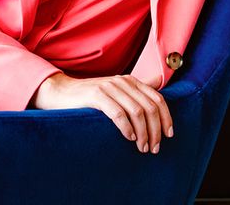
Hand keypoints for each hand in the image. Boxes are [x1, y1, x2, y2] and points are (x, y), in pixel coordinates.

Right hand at [30, 72, 173, 153]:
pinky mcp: (96, 96)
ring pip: (137, 112)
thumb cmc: (91, 97)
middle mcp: (122, 82)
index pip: (158, 98)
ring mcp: (109, 88)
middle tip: (153, 148)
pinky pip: (118, 113)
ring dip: (143, 133)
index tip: (169, 135)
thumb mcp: (116, 91)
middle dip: (156, 130)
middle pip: (150, 107)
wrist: (61, 93)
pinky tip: (128, 138)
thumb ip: (137, 89)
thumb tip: (159, 82)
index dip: (166, 118)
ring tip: (142, 148)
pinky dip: (126, 128)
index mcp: (131, 81)